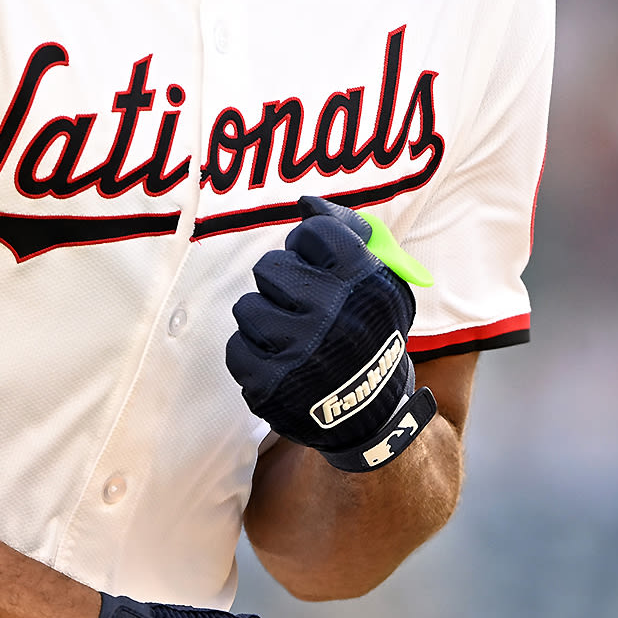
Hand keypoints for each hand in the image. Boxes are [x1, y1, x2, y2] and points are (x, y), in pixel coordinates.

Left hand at [224, 198, 437, 471]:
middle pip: (271, 266)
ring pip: (248, 307)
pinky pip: (237, 347)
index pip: (314, 232)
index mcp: (363, 281)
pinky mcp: (270, 385)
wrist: (374, 414)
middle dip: (283, 283)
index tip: (319, 265)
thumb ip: (348, 232)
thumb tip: (305, 202)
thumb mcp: (380, 281)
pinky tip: (280, 361)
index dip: (310, 247)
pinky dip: (254, 354)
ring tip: (292, 336)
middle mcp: (332, 313)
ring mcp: (298, 352)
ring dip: (266, 320)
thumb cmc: (370, 333)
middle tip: (301, 304)